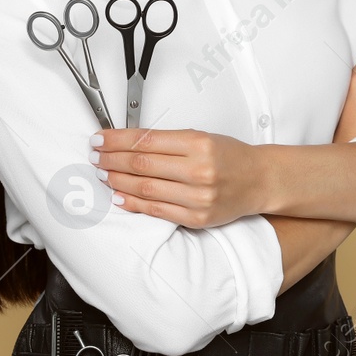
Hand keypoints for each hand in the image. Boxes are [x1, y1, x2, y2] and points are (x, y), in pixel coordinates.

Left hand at [93, 128, 269, 226]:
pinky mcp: (197, 217)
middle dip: (112, 160)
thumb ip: (167, 141)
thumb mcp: (202, 137)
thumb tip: (127, 143)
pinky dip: (134, 203)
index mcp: (199, 144)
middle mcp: (199, 170)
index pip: (147, 140)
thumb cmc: (230, 156)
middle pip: (141, 164)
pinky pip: (157, 211)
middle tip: (95, 157)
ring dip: (118, 181)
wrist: (259, 180)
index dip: (117, 140)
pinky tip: (120, 196)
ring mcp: (198, 196)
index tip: (100, 139)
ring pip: (145, 188)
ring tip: (103, 174)